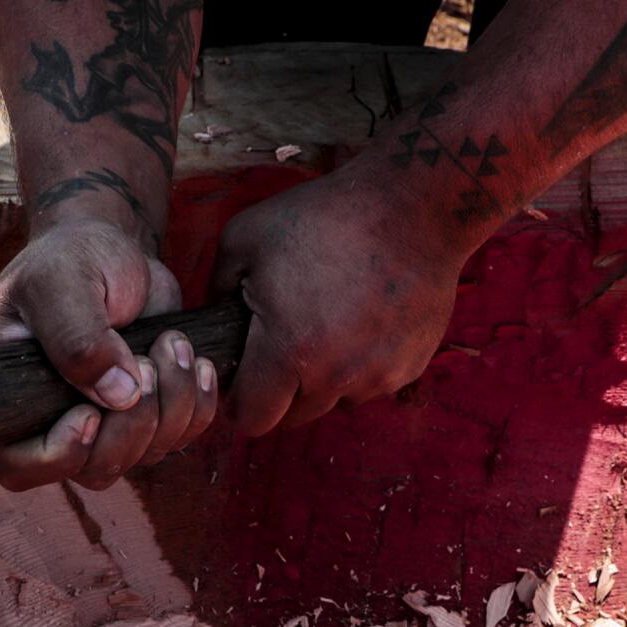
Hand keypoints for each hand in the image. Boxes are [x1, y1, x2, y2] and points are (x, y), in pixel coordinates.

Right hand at [0, 217, 220, 490]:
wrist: (111, 249)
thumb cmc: (70, 257)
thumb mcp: (61, 282)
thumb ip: (79, 338)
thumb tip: (119, 397)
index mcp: (9, 400)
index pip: (20, 467)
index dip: (61, 453)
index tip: (91, 411)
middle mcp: (52, 423)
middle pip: (95, 469)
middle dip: (132, 423)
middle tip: (146, 360)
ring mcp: (103, 426)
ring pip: (143, 456)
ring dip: (172, 406)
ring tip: (174, 343)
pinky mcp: (146, 415)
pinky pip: (179, 438)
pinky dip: (198, 406)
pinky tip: (200, 363)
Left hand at [210, 171, 464, 437]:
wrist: (412, 206)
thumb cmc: (323, 217)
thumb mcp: (244, 239)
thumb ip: (216, 292)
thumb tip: (213, 326)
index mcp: (288, 351)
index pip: (251, 419)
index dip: (239, 402)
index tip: (241, 379)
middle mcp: (335, 377)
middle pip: (293, 417)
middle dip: (281, 392)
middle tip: (283, 344)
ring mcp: (377, 377)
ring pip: (334, 403)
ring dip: (323, 380)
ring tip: (326, 326)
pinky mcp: (408, 369)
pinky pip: (370, 386)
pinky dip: (360, 366)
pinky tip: (360, 322)